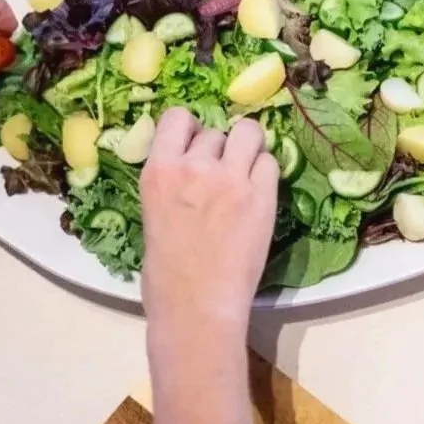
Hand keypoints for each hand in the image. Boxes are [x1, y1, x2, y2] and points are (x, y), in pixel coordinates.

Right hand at [141, 110, 277, 335]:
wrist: (197, 306)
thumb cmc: (166, 276)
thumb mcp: (152, 215)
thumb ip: (171, 184)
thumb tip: (187, 169)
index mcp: (159, 171)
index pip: (177, 117)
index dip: (191, 128)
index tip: (196, 143)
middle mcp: (195, 166)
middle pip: (216, 131)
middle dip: (220, 148)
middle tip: (222, 173)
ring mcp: (231, 179)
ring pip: (249, 134)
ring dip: (248, 149)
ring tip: (246, 172)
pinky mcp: (262, 197)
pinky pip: (271, 163)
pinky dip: (265, 173)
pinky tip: (258, 193)